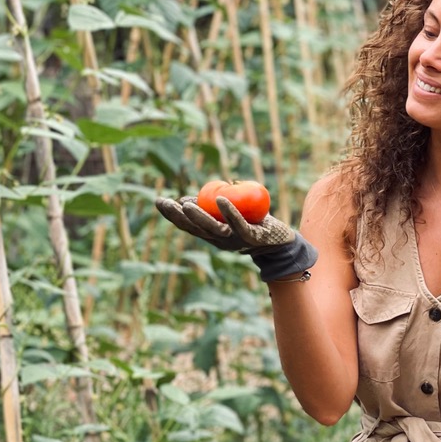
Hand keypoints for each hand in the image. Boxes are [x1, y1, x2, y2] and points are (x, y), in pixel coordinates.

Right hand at [155, 194, 317, 281]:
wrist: (282, 242)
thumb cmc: (254, 224)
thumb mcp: (230, 215)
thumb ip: (212, 208)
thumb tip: (188, 199)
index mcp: (213, 235)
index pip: (188, 226)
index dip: (172, 215)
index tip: (158, 201)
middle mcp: (221, 240)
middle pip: (196, 229)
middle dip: (178, 216)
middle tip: (166, 203)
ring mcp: (236, 240)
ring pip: (213, 229)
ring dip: (199, 216)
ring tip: (186, 204)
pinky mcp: (252, 237)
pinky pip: (239, 223)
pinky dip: (229, 212)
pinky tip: (221, 200)